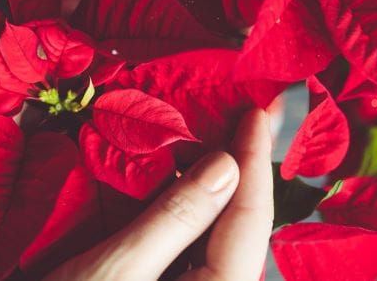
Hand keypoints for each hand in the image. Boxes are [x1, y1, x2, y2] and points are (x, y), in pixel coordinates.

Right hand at [45, 109, 273, 280]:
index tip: (257, 111)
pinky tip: (183, 182)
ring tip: (223, 137)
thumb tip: (227, 165)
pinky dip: (189, 211)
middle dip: (243, 170)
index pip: (248, 222)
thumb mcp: (119, 270)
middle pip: (240, 228)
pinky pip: (191, 248)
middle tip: (248, 116)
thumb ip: (176, 218)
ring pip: (217, 236)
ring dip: (218, 187)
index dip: (255, 162)